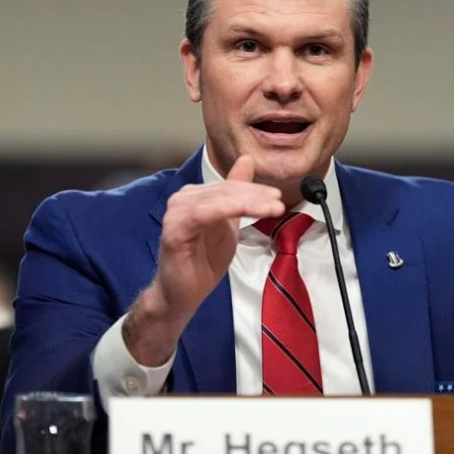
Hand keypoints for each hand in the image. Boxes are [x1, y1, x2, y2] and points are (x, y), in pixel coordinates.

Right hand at [125, 155, 284, 363]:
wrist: (183, 294)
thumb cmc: (203, 260)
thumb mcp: (228, 223)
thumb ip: (237, 194)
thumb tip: (246, 160)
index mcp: (195, 196)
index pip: (230, 186)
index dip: (255, 189)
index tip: (277, 197)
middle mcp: (183, 199)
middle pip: (226, 190)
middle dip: (255, 195)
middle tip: (278, 203)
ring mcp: (176, 213)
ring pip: (218, 199)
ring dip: (247, 202)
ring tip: (272, 209)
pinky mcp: (174, 230)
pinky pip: (203, 214)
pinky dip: (227, 210)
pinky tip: (247, 212)